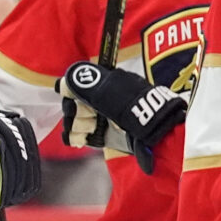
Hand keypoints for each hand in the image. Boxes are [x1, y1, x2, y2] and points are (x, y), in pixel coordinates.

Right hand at [59, 60, 185, 170]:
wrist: (156, 135)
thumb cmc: (136, 109)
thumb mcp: (109, 92)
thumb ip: (83, 85)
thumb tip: (64, 81)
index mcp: (108, 83)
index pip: (79, 83)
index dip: (72, 90)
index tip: (70, 96)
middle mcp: (104, 99)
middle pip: (75, 102)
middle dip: (75, 109)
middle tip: (87, 115)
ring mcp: (102, 118)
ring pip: (75, 119)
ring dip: (76, 124)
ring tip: (88, 128)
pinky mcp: (103, 136)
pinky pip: (80, 135)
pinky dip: (76, 136)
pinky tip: (79, 139)